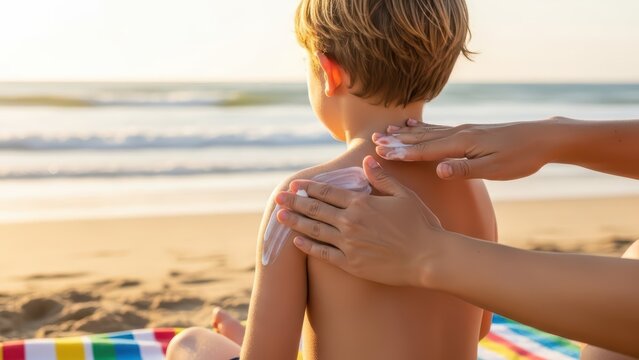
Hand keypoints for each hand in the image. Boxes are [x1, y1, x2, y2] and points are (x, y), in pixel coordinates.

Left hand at [274, 156, 450, 287]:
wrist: (428, 257)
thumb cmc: (420, 224)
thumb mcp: (403, 195)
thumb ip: (381, 178)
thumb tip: (366, 161)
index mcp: (361, 203)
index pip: (328, 192)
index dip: (309, 188)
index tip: (295, 185)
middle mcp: (350, 222)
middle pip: (315, 209)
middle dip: (294, 203)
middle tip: (278, 199)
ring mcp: (348, 244)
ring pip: (314, 230)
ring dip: (295, 222)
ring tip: (279, 217)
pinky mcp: (351, 264)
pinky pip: (323, 254)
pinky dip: (308, 246)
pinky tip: (297, 240)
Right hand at [373, 118, 562, 179]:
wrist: (543, 138)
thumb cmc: (521, 157)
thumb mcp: (495, 169)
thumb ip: (465, 169)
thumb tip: (438, 169)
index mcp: (463, 143)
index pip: (426, 150)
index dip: (402, 152)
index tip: (381, 152)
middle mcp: (460, 133)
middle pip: (422, 138)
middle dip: (397, 140)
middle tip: (374, 141)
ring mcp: (464, 130)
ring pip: (427, 132)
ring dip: (405, 134)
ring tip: (386, 131)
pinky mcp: (469, 131)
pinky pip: (438, 129)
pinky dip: (422, 128)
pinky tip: (413, 126)